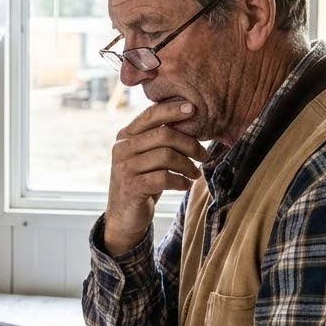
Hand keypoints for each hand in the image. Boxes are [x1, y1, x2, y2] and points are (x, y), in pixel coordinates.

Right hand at [104, 99, 207, 255]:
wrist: (124, 216)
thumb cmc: (142, 182)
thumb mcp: (146, 157)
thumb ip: (158, 139)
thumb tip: (190, 120)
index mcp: (125, 136)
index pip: (150, 114)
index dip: (173, 109)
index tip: (194, 109)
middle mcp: (122, 149)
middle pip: (164, 135)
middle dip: (190, 144)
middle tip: (203, 155)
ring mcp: (125, 168)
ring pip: (166, 156)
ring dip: (188, 165)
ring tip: (195, 174)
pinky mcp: (132, 187)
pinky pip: (164, 177)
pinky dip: (180, 181)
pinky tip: (185, 185)